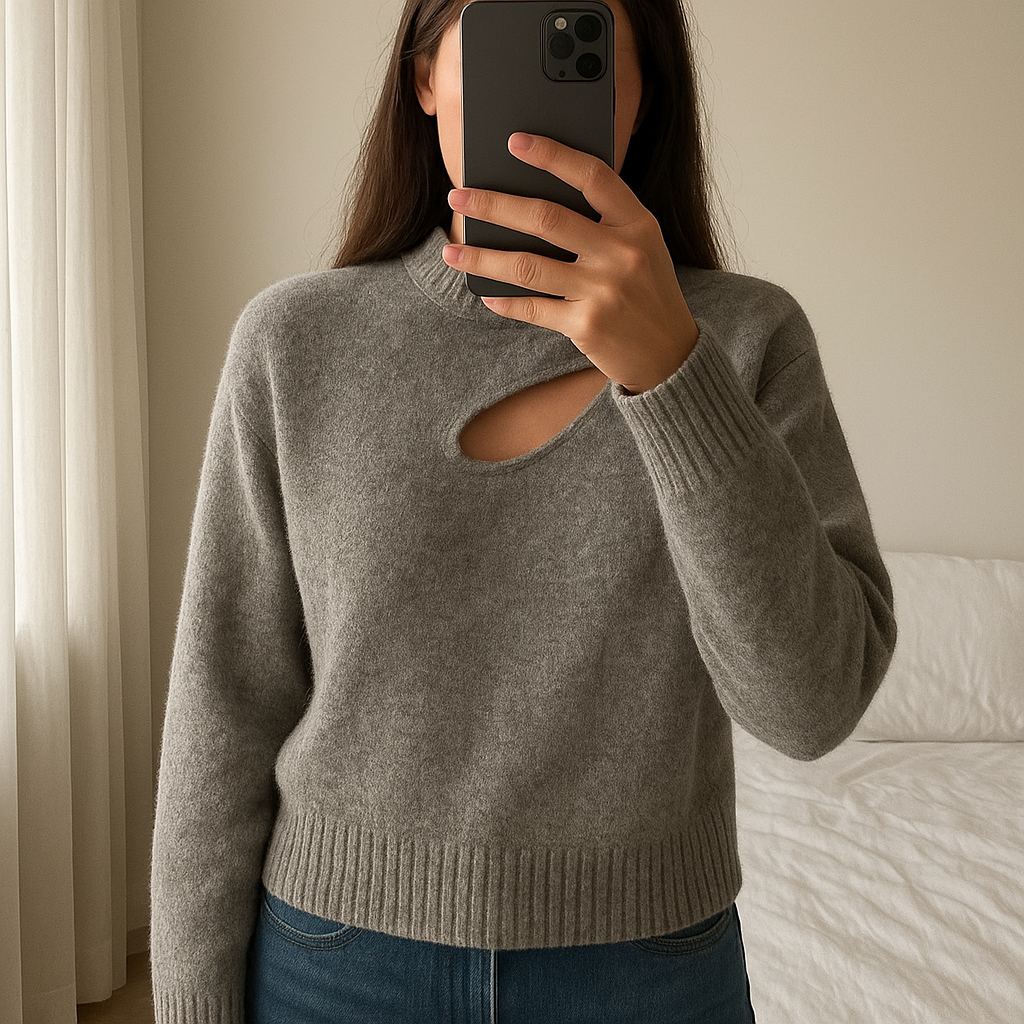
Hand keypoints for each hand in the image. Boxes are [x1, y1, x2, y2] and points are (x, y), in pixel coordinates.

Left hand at [442, 132, 698, 394]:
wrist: (670, 353)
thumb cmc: (647, 291)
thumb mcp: (641, 246)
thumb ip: (603, 221)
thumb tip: (532, 202)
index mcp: (637, 223)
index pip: (592, 176)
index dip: (552, 155)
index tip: (514, 142)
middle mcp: (622, 254)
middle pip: (546, 218)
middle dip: (494, 205)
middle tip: (458, 197)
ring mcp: (604, 291)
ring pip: (528, 266)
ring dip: (482, 257)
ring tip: (452, 251)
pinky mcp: (587, 326)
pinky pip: (534, 308)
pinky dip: (505, 301)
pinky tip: (484, 293)